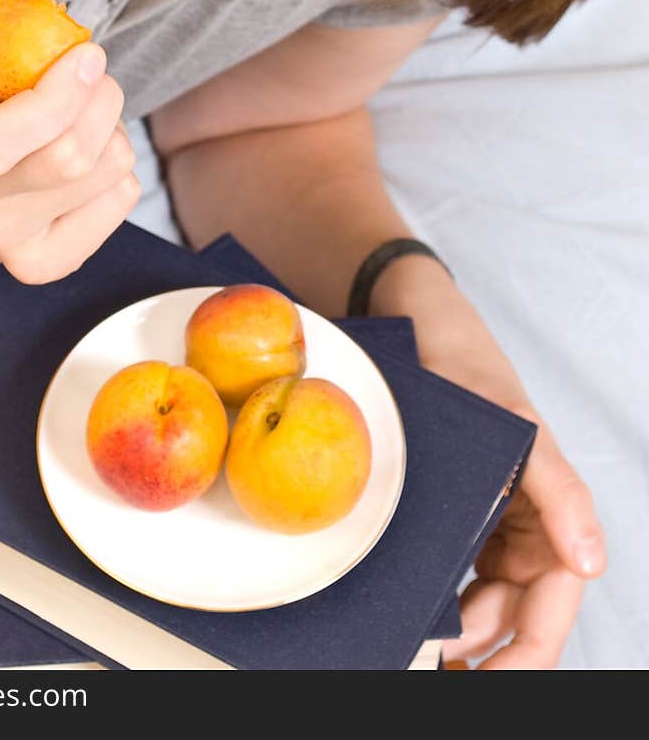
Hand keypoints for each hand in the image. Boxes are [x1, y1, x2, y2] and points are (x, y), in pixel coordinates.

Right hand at [0, 0, 140, 283]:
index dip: (56, 99)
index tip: (86, 53)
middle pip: (69, 159)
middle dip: (103, 100)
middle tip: (95, 73)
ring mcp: (8, 239)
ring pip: (105, 173)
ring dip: (113, 129)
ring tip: (86, 115)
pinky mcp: (47, 262)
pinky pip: (120, 203)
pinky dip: (121, 171)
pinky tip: (91, 157)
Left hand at [370, 260, 605, 669]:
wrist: (417, 328)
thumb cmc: (470, 369)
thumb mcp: (515, 424)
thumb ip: (560, 488)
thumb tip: (592, 561)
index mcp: (551, 509)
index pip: (552, 603)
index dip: (528, 652)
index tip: (490, 679)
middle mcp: (526, 523)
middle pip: (518, 615)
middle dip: (486, 655)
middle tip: (437, 677)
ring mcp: (490, 523)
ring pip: (485, 605)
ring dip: (461, 639)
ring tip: (420, 659)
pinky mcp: (458, 517)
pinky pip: (457, 576)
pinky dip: (440, 605)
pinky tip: (415, 623)